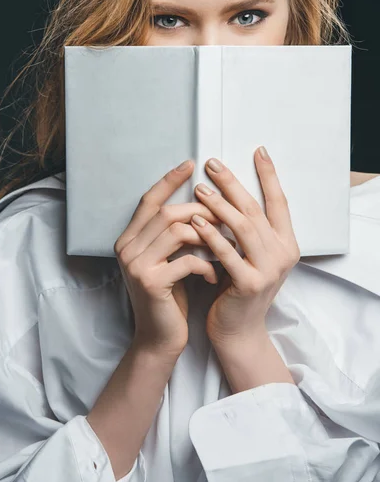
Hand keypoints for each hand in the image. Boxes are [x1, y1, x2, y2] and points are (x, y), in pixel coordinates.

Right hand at [114, 159, 219, 356]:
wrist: (160, 338)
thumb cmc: (170, 296)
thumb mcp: (168, 260)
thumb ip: (173, 235)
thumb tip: (202, 204)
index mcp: (129, 239)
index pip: (148, 200)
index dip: (169, 180)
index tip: (191, 163)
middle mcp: (127, 248)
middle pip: (166, 212)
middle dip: (200, 210)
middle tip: (225, 213)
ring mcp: (136, 265)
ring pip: (177, 231)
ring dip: (207, 235)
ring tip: (226, 243)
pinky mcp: (151, 283)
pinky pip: (186, 260)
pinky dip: (206, 264)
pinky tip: (216, 274)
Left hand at [189, 147, 299, 347]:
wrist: (238, 331)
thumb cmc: (238, 288)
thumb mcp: (251, 256)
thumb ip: (248, 230)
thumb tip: (228, 192)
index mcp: (287, 243)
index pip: (280, 201)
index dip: (269, 175)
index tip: (258, 150)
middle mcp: (283, 254)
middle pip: (256, 209)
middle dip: (233, 183)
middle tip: (212, 164)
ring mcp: (269, 269)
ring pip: (243, 227)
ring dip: (220, 204)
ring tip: (200, 188)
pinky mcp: (250, 283)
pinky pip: (227, 252)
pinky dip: (211, 234)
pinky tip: (196, 220)